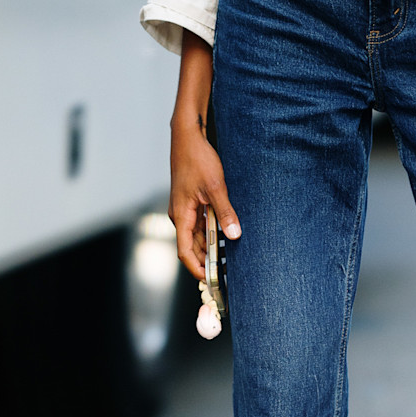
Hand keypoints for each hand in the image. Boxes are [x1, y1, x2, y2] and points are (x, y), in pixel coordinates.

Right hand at [169, 30, 239, 281]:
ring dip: (213, 245)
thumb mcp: (215, 187)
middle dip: (209, 260)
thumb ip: (225, 213)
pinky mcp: (192, 200)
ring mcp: (186, 208)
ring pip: (199, 234)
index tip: (213, 281)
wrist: (188, 135)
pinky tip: (228, 232)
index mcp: (181, 215)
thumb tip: (234, 235)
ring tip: (232, 257)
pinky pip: (202, 221)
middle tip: (228, 274)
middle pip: (194, 246)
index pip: (186, 252)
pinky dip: (213, 229)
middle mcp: (181, 215)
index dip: (199, 269)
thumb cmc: (197, 159)